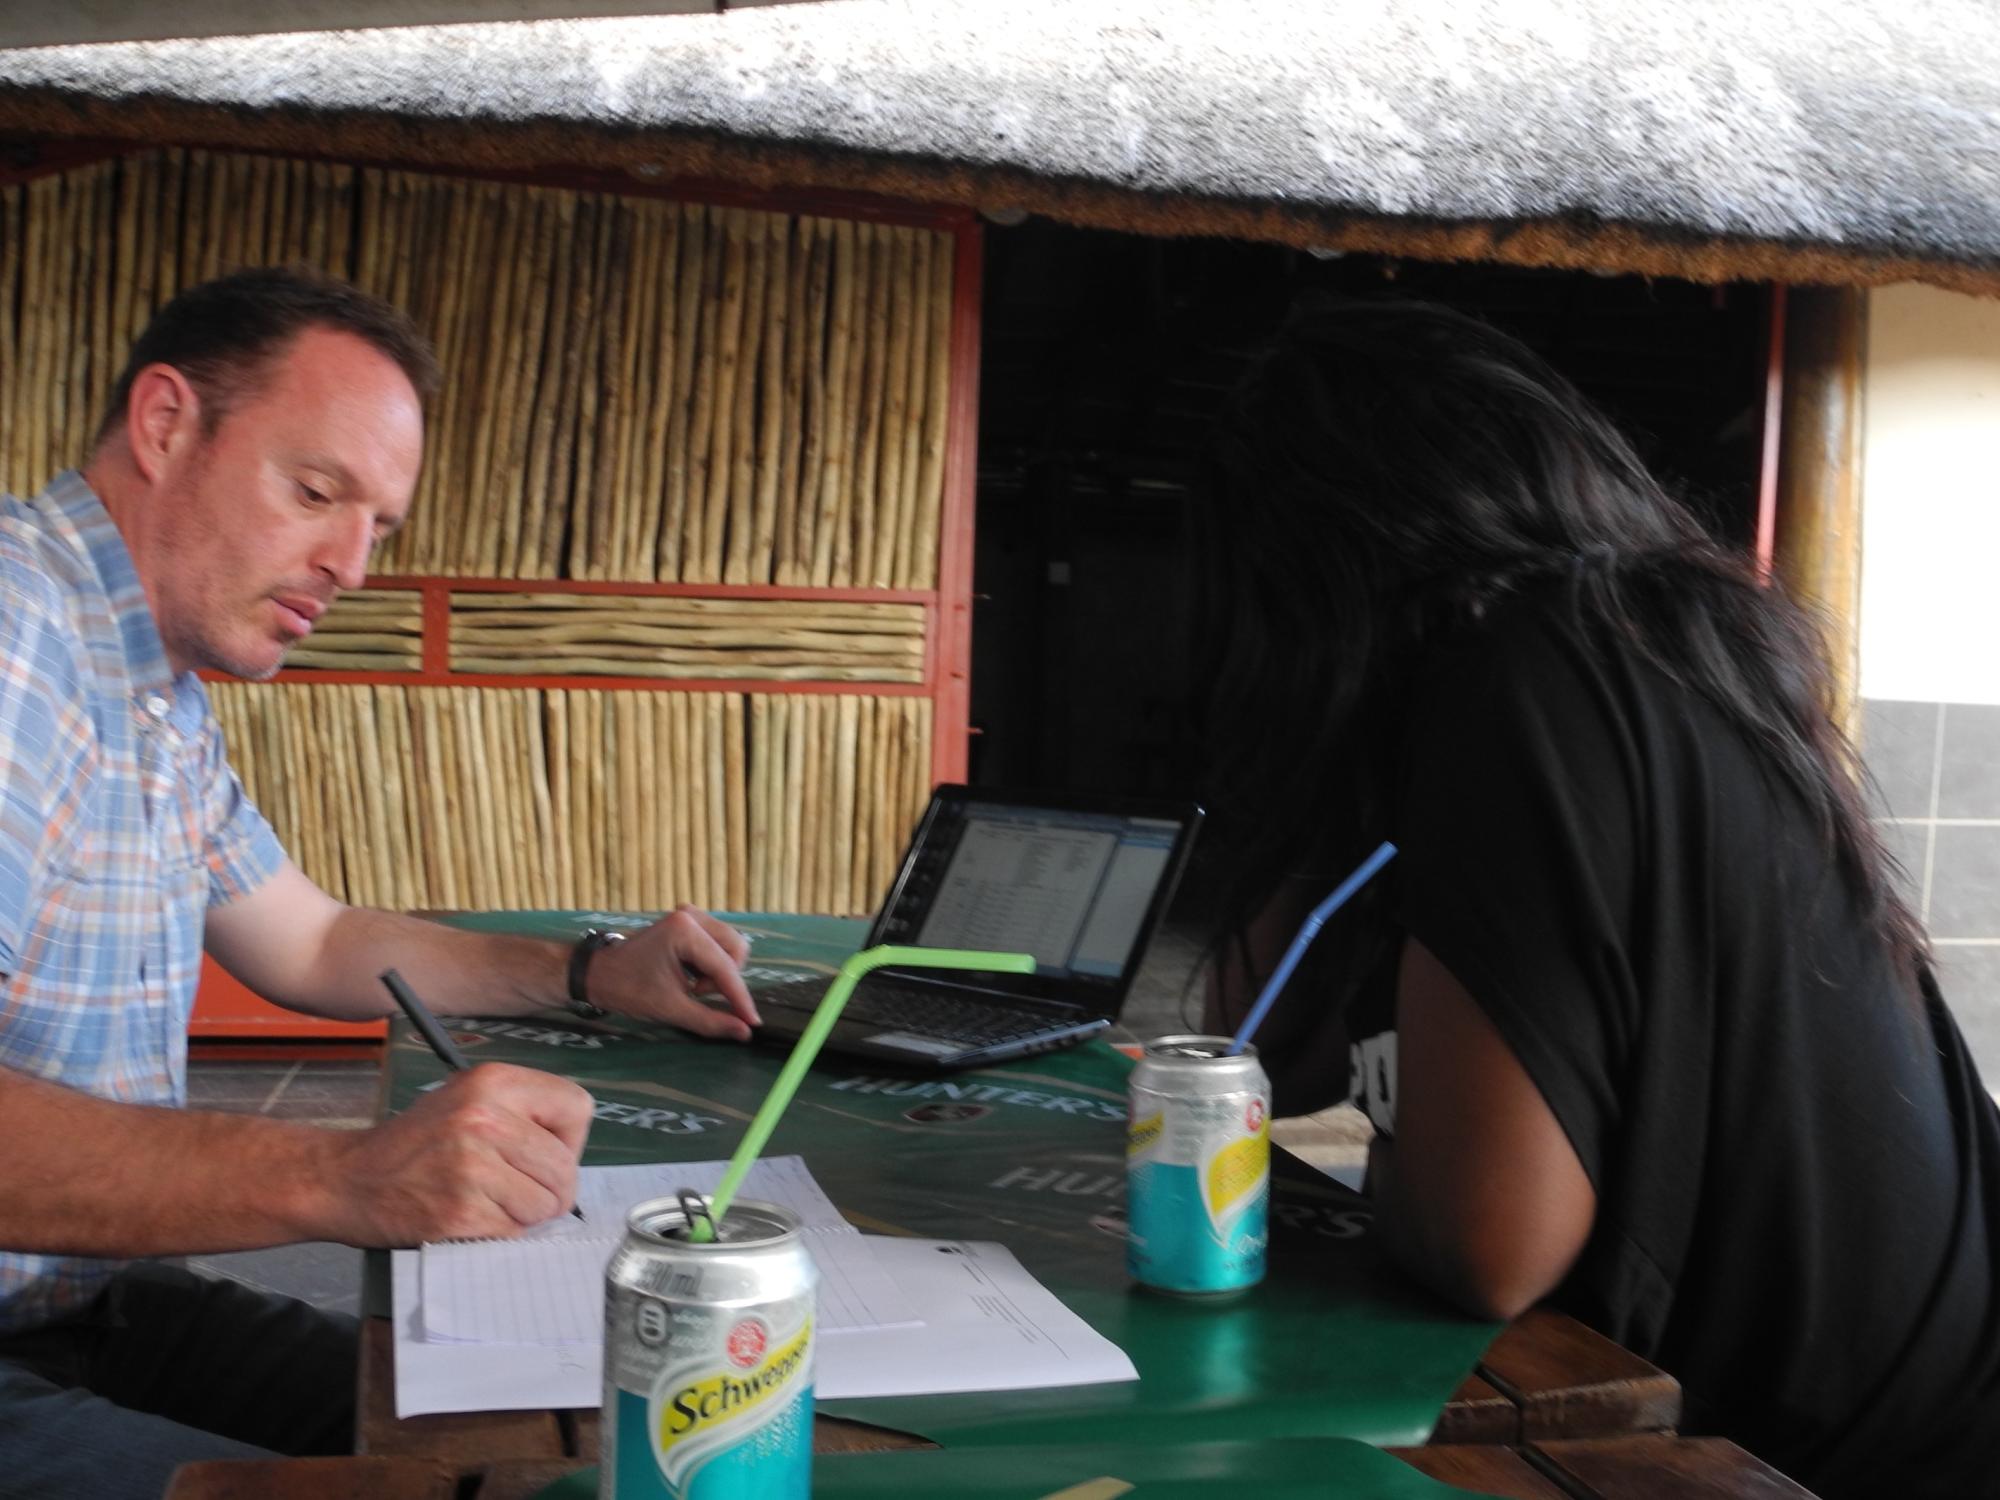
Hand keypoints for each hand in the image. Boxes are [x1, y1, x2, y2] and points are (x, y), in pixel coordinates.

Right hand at [324, 1064, 593, 1245]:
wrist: (345, 1179)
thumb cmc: (414, 1144)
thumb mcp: (467, 1100)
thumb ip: (521, 1114)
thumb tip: (571, 1154)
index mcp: (493, 1082)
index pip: (577, 1108)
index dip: (569, 1140)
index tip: (545, 1154)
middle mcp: (485, 1117)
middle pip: (565, 1166)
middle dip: (553, 1189)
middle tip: (520, 1191)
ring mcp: (472, 1165)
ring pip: (546, 1204)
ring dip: (526, 1214)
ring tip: (490, 1201)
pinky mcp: (460, 1210)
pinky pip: (515, 1231)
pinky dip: (500, 1232)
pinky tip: (471, 1216)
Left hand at [591, 905, 759, 1041]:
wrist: (596, 972)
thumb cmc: (628, 989)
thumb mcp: (670, 1009)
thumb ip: (710, 1020)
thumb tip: (744, 1032)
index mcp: (685, 931)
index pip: (725, 968)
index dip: (740, 998)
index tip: (753, 1023)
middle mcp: (692, 916)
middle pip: (736, 950)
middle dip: (725, 979)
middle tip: (698, 994)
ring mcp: (691, 915)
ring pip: (730, 946)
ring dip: (718, 971)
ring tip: (692, 986)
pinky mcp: (689, 921)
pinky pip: (717, 943)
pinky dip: (710, 964)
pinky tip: (690, 975)